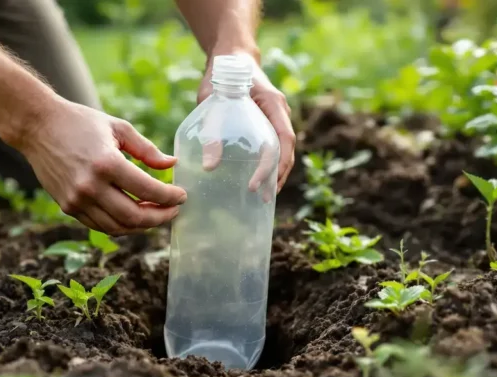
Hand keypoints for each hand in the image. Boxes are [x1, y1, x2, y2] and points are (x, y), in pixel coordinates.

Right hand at [18, 97, 186, 235]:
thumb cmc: (80, 122)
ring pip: (118, 227)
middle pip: (135, 217)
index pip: (148, 190)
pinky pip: (100, 225)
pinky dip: (121, 225)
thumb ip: (147, 149)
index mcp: (107, 163)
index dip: (170, 197)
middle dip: (160, 217)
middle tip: (173, 210)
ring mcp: (77, 200)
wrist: (37, 126)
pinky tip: (133, 215)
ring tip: (155, 214)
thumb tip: (172, 165)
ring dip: (142, 226)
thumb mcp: (118, 127)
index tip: (182, 196)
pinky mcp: (68, 207)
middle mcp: (91, 186)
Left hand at [197, 54, 295, 193]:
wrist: (231, 57)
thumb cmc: (221, 75)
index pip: (282, 140)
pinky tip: (259, 180)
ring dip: (276, 174)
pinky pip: (274, 147)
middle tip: (264, 200)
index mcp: (273, 104)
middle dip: (278, 176)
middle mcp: (279, 113)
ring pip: (283, 151)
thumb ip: (212, 128)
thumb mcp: (212, 99)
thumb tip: (209, 166)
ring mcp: (275, 118)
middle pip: (287, 150)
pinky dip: (270, 165)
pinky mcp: (267, 124)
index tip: (256, 184)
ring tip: (264, 197)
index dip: (273, 165)